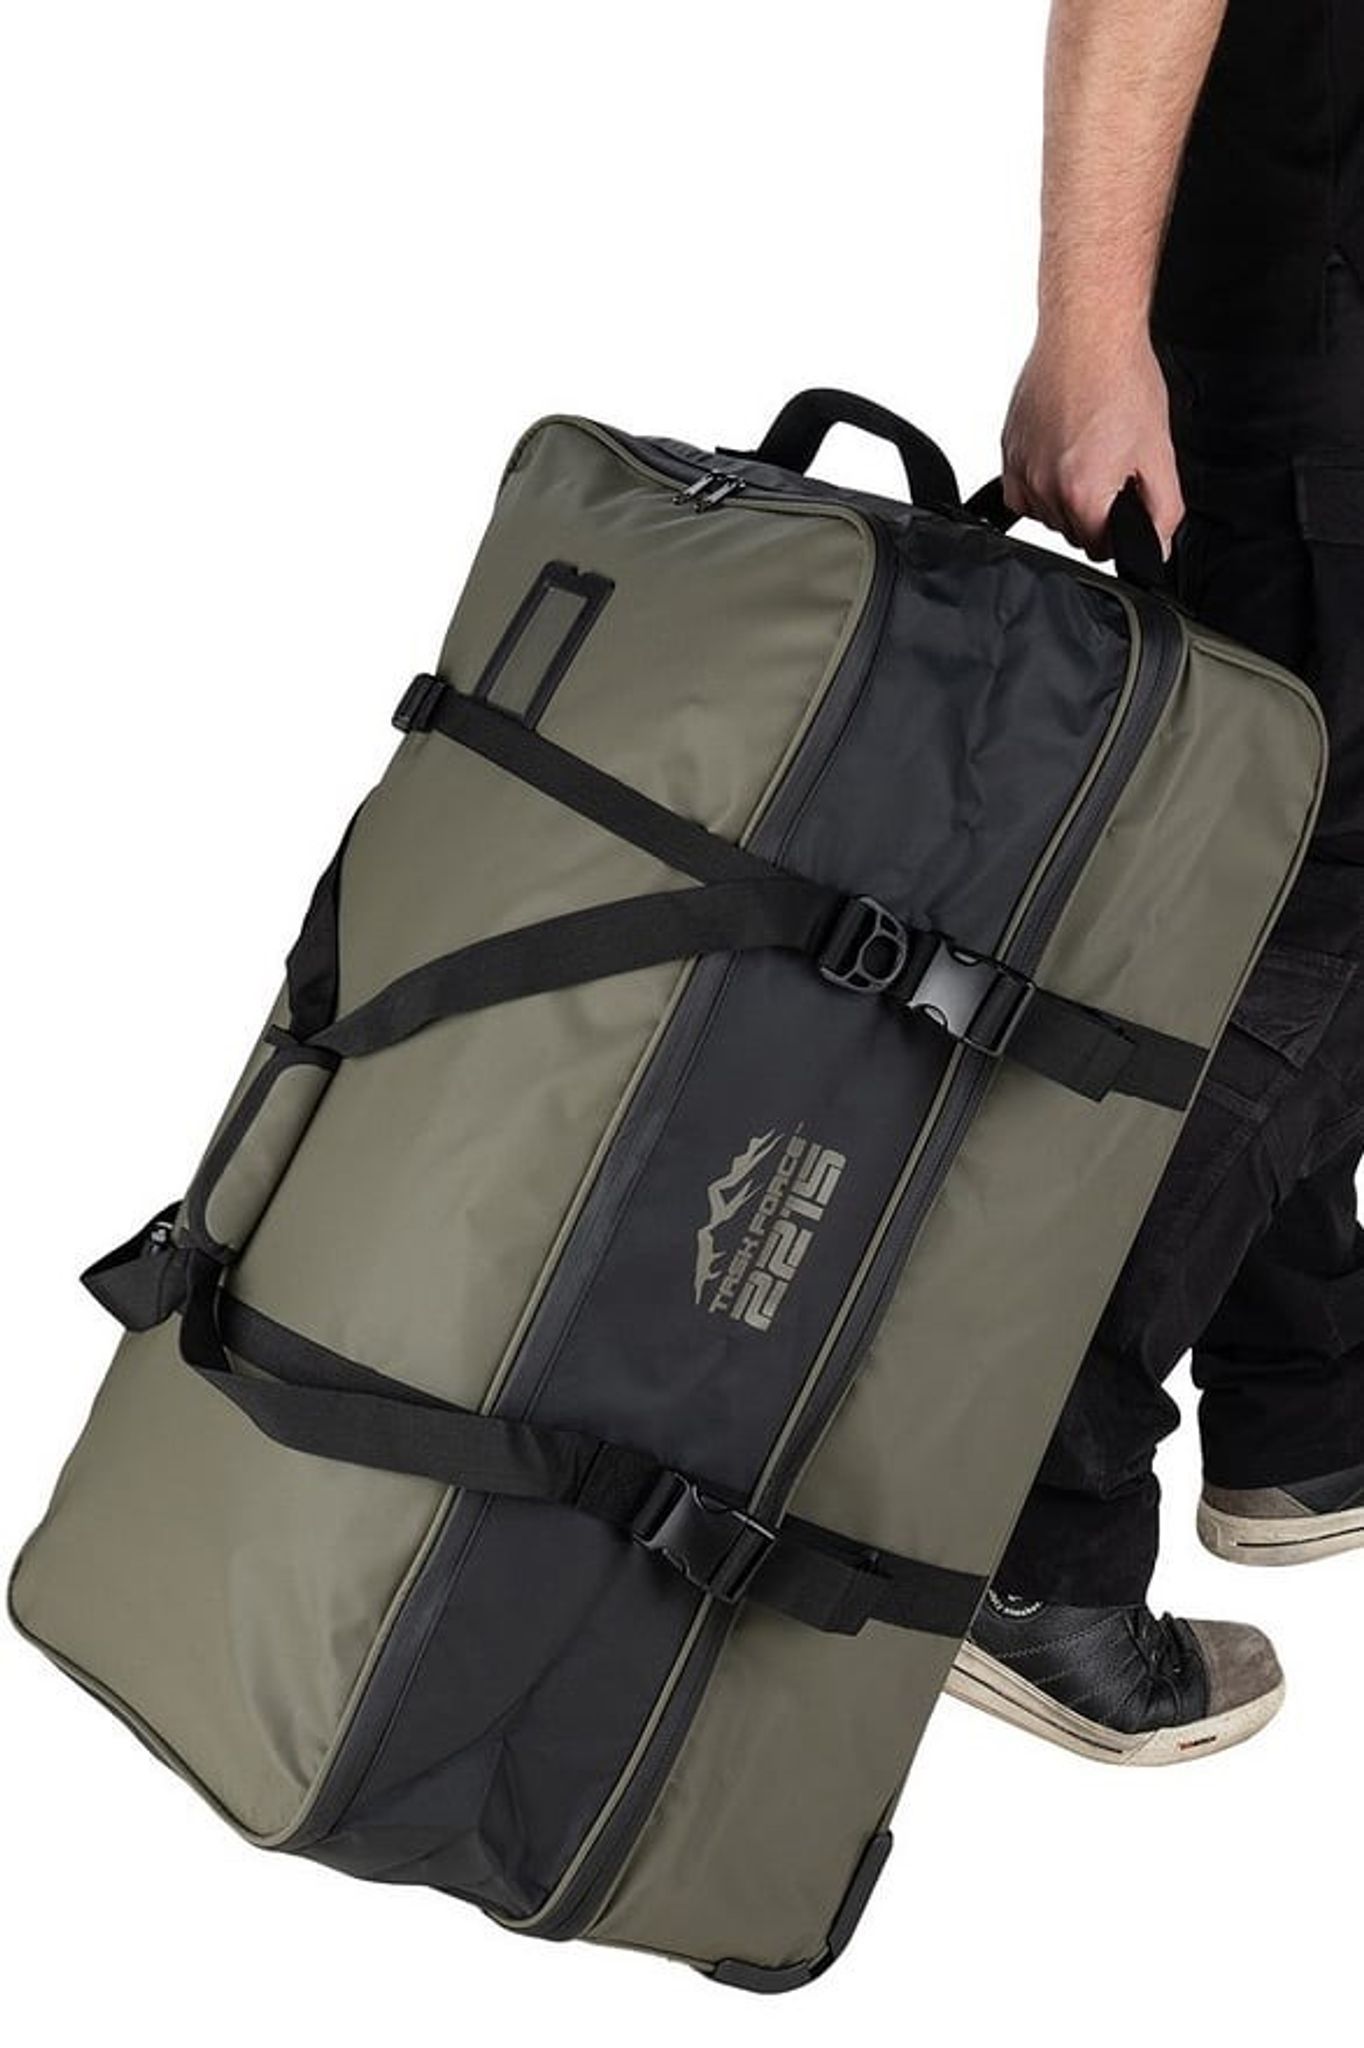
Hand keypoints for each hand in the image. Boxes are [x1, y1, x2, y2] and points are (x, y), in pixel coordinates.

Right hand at [1001, 322, 1184, 560]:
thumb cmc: (1122, 379)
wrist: (1088, 332)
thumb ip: (1163, 509)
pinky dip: (1039, 485)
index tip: (1126, 504)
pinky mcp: (1008, 451)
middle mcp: (1045, 487)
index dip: (1119, 530)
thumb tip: (1157, 546)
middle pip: (1071, 533)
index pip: (1100, 549)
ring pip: (1045, 515)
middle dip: (1093, 512)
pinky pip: (1020, 493)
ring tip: (1088, 455)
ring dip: (1065, 499)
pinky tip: (1061, 456)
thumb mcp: (1159, 450)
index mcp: (1083, 493)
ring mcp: (1022, 469)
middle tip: (1112, 469)